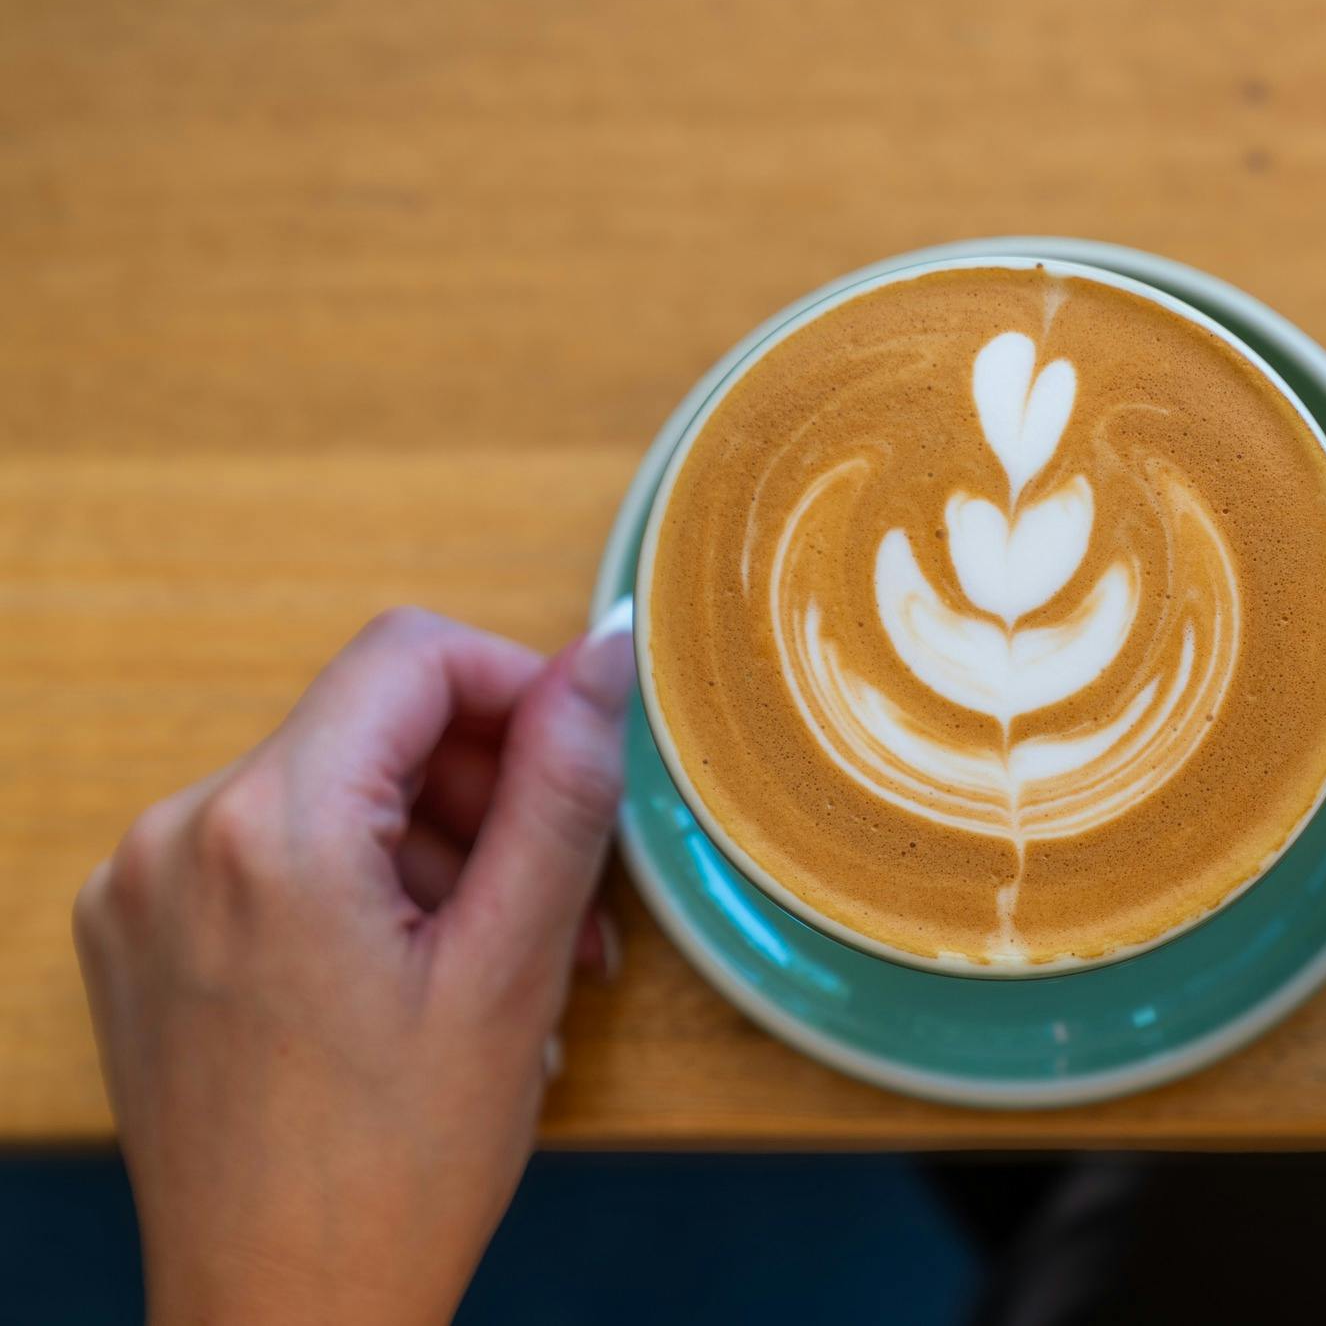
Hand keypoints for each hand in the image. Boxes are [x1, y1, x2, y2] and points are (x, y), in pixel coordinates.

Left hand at [74, 606, 634, 1324]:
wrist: (281, 1318)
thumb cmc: (399, 1169)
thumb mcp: (513, 966)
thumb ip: (561, 790)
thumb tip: (602, 653)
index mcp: (268, 829)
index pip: (410, 655)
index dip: (517, 690)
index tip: (577, 775)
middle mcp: (176, 835)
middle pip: (369, 726)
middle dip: (483, 793)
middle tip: (565, 905)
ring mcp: (141, 887)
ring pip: (328, 792)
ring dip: (431, 852)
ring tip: (499, 967)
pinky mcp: (136, 934)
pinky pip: (272, 852)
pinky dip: (357, 887)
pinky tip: (414, 980)